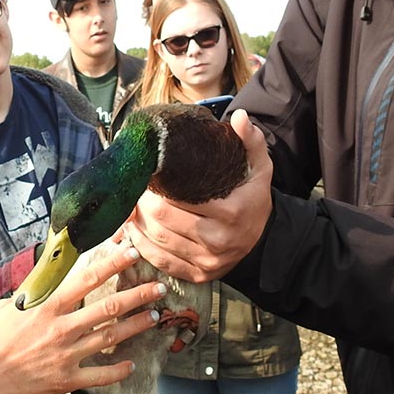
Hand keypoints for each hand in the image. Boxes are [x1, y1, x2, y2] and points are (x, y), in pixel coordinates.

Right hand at [0, 241, 163, 393]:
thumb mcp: (8, 307)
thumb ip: (33, 294)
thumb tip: (47, 280)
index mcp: (47, 307)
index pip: (87, 279)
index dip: (112, 264)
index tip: (131, 253)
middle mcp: (62, 328)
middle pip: (109, 308)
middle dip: (138, 295)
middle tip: (159, 288)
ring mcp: (67, 355)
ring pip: (111, 338)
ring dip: (135, 327)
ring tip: (153, 317)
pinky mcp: (66, 380)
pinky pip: (100, 375)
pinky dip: (118, 371)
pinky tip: (131, 365)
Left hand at [127, 109, 272, 282]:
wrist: (264, 241)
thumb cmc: (253, 199)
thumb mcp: (260, 169)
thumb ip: (251, 142)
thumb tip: (240, 117)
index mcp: (232, 212)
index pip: (181, 199)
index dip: (157, 187)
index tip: (147, 174)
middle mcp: (219, 241)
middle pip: (163, 221)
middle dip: (143, 203)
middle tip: (134, 189)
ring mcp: (208, 262)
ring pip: (158, 242)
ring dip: (137, 223)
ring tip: (129, 206)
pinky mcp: (198, 275)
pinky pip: (161, 262)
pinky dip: (141, 246)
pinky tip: (133, 230)